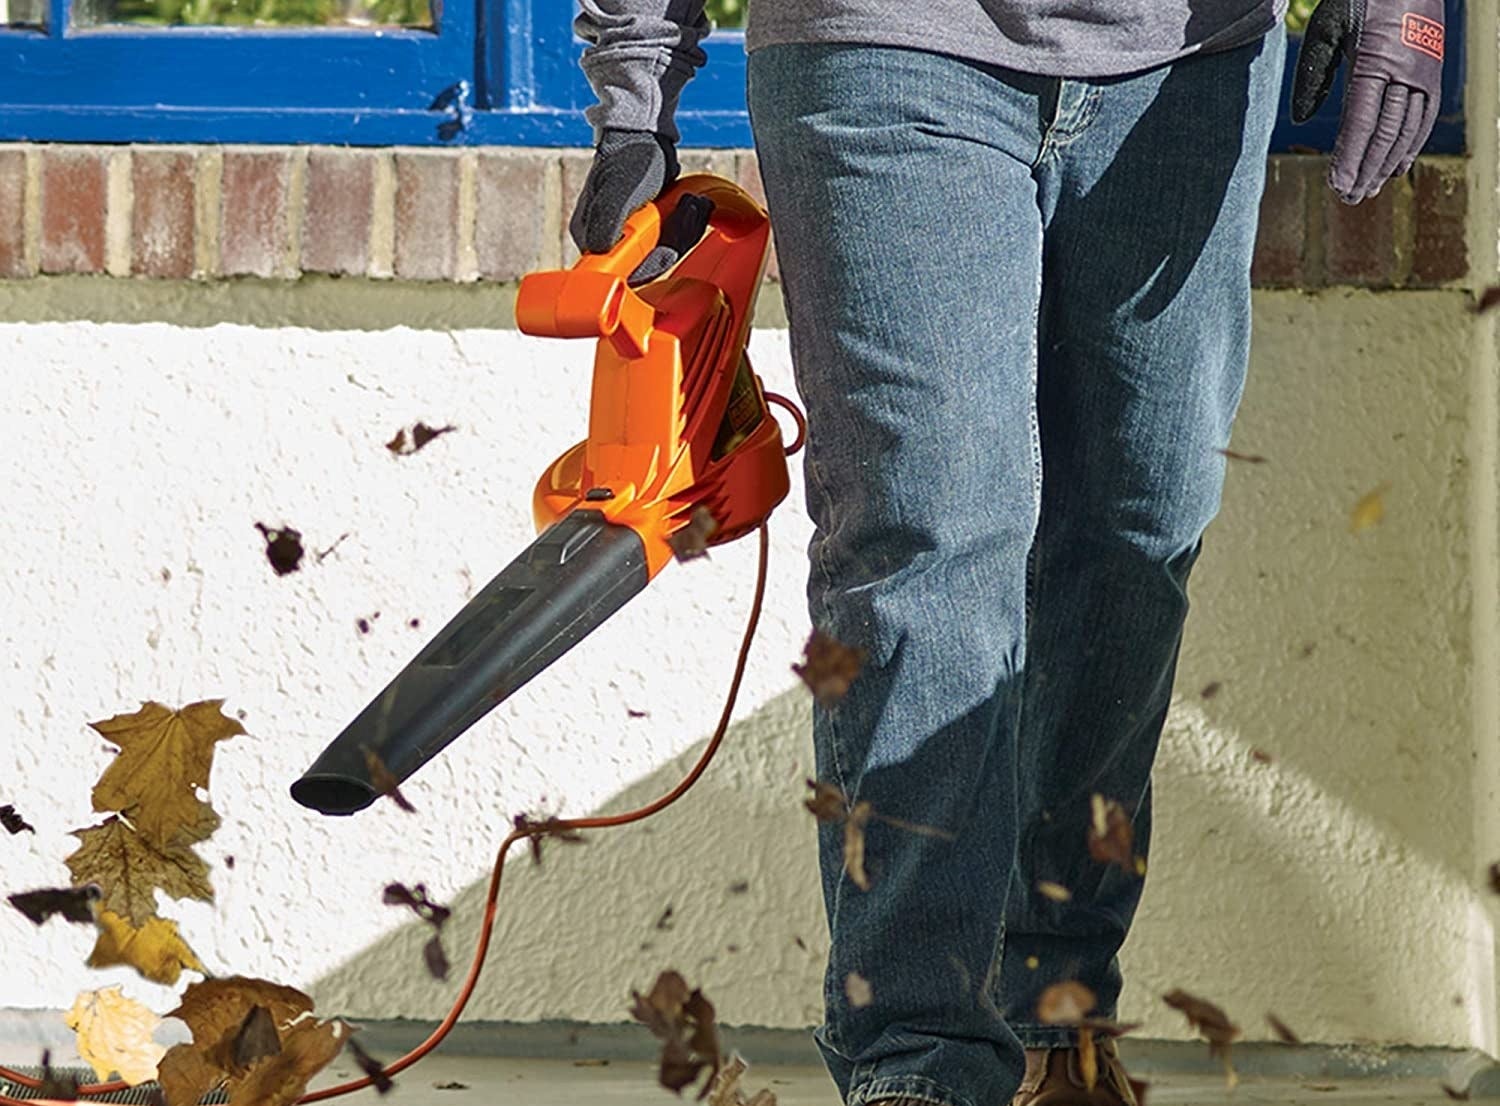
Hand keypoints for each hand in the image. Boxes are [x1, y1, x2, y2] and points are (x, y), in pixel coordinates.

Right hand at [568, 128, 681, 282]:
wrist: (644, 134)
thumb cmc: (629, 159)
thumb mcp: (617, 192)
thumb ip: (607, 222)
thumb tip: (598, 252)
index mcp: (592, 239)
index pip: (626, 271)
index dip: (654, 260)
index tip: (672, 238)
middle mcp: (607, 242)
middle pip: (651, 262)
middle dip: (676, 238)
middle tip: (691, 207)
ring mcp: (629, 236)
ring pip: (664, 250)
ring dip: (686, 229)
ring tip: (696, 202)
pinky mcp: (648, 228)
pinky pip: (671, 238)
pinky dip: (686, 224)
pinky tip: (693, 205)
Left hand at [1291, 0, 1443, 203]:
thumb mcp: (1325, 29)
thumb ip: (1312, 74)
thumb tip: (1300, 118)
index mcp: (1376, 60)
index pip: (1361, 121)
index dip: (1349, 157)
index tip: (1336, 185)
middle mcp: (1406, 71)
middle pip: (1386, 132)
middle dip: (1366, 169)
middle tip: (1348, 199)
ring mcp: (1424, 73)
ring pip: (1407, 129)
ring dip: (1386, 164)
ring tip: (1367, 190)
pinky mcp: (1432, 73)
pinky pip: (1424, 117)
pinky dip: (1411, 145)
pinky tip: (1396, 167)